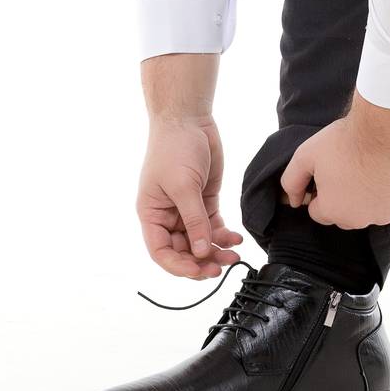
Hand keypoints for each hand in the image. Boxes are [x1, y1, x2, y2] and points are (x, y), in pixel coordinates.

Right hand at [137, 113, 244, 279]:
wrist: (189, 119)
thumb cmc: (175, 149)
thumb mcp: (184, 186)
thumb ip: (194, 221)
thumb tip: (201, 253)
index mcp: (152, 215)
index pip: (161, 252)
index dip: (178, 266)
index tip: (199, 271)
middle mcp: (168, 216)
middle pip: (183, 250)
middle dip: (202, 261)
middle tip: (221, 267)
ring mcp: (187, 209)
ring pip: (201, 241)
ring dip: (216, 250)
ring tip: (235, 255)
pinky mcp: (205, 200)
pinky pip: (213, 226)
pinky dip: (224, 234)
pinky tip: (237, 238)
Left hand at [279, 97, 389, 229]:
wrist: (385, 127)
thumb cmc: (344, 140)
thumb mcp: (306, 155)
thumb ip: (292, 181)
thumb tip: (292, 201)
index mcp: (332, 211)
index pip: (318, 211)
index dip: (320, 191)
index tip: (328, 172)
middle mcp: (358, 220)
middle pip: (343, 214)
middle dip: (342, 197)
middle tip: (348, 168)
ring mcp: (384, 214)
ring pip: (368, 211)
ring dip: (366, 197)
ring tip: (367, 168)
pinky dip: (387, 193)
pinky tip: (384, 171)